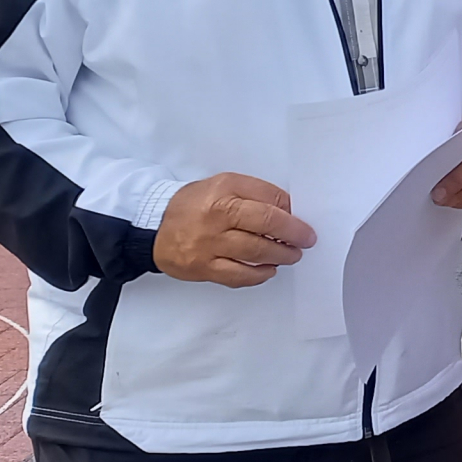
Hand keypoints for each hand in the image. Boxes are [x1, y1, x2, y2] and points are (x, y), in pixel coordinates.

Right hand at [152, 173, 316, 286]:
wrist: (155, 226)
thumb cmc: (195, 204)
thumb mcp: (226, 185)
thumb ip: (258, 194)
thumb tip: (290, 210)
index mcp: (224, 193)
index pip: (269, 201)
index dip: (292, 213)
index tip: (303, 220)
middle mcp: (216, 218)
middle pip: (266, 226)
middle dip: (293, 235)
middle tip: (306, 240)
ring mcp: (208, 246)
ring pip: (255, 253)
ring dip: (281, 255)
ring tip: (292, 254)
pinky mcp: (203, 268)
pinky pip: (238, 276)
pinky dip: (259, 275)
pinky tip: (269, 270)